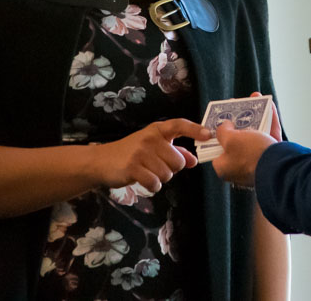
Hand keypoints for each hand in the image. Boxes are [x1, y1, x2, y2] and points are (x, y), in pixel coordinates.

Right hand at [97, 119, 211, 192]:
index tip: (209, 135)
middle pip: (178, 161)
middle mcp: (150, 138)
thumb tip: (193, 161)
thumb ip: (175, 152)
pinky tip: (144, 181)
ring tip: (148, 172)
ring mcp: (141, 152)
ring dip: (161, 179)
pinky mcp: (133, 168)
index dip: (195, 129)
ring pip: (167, 174)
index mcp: (157, 130)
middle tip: (158, 167)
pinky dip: (153, 187)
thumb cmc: (131, 153)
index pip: (179, 125)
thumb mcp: (152, 147)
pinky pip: (155, 183)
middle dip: (172, 169)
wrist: (102, 161)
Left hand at [212, 93, 281, 187]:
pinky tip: (269, 106)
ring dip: (256, 117)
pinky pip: (269, 136)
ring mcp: (258, 162)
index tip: (221, 119)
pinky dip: (269, 121)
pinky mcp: (273, 157)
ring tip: (255, 100)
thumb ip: (223, 131)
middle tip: (239, 107)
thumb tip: (224, 126)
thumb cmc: (251, 155)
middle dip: (239, 121)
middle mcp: (241, 167)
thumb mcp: (230, 140)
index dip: (218, 133)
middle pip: (238, 140)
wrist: (281, 168)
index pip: (217, 149)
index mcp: (225, 167)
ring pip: (255, 136)